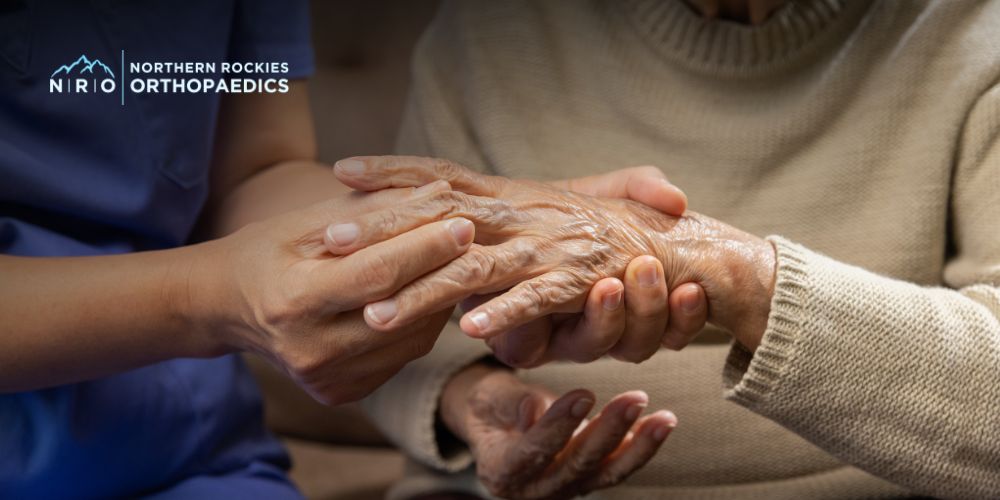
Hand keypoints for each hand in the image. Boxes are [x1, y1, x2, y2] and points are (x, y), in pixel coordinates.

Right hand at [195, 181, 471, 404]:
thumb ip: (372, 211)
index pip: (377, 274)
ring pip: (412, 339)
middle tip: (475, 238)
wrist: (227, 307)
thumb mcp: (308, 222)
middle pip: (401, 310)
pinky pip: (402, 356)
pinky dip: (421, 323)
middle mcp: (311, 351)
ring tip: (453, 262)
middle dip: (443, 270)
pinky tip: (426, 294)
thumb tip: (438, 194)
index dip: (425, 248)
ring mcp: (328, 379)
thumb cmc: (268, 251)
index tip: (462, 220)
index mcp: (294, 301)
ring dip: (439, 298)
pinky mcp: (342, 393)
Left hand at [331, 155, 774, 350]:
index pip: (443, 176)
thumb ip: (498, 211)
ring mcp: (549, 246)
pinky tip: (472, 330)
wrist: (677, 247)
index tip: (342, 170)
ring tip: (378, 312)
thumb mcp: (542, 212)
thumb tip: (445, 223)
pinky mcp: (580, 281)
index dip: (394, 171)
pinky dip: (508, 313)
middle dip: (385, 228)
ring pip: (477, 267)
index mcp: (511, 195)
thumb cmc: (600, 233)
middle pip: (442, 217)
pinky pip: (538, 298)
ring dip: (425, 290)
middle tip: (331, 239)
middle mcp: (524, 214)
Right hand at [440, 363, 675, 498]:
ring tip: (664, 418)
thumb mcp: (487, 398)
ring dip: (638, 446)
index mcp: (502, 471)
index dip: (558, 426)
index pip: (533, 452)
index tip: (584, 394)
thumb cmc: (489, 407)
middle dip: (609, 432)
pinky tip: (659, 425)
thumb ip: (510, 404)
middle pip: (576, 465)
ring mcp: (563, 489)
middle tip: (635, 399)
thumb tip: (535, 409)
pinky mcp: (586, 482)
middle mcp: (534, 489)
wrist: (496, 426)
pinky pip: (616, 468)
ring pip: (605, 472)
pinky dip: (639, 448)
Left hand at [476, 166, 706, 366]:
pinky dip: (518, 321)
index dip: (688, 313)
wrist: (492, 228)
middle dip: (652, 311)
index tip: (694, 289)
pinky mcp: (518, 343)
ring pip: (598, 345)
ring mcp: (563, 339)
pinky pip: (526, 344)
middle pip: (644, 341)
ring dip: (606, 317)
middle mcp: (604, 326)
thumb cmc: (557, 211)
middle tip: (650, 273)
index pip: (677, 319)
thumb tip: (677, 198)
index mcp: (633, 296)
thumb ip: (642, 188)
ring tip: (606, 286)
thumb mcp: (605, 192)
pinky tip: (508, 316)